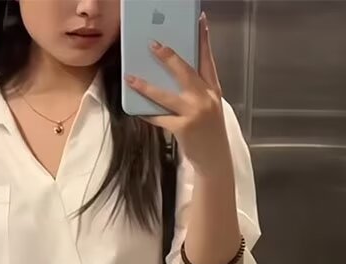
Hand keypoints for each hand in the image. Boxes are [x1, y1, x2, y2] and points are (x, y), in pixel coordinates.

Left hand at [125, 12, 227, 177]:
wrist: (215, 160)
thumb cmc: (209, 133)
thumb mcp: (209, 108)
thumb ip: (196, 92)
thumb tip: (171, 78)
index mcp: (213, 90)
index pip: (208, 60)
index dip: (204, 40)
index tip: (200, 21)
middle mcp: (205, 98)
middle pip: (184, 71)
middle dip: (167, 57)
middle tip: (153, 45)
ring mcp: (195, 113)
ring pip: (166, 95)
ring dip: (146, 86)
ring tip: (131, 78)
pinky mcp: (183, 128)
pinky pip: (160, 118)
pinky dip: (147, 114)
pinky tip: (136, 109)